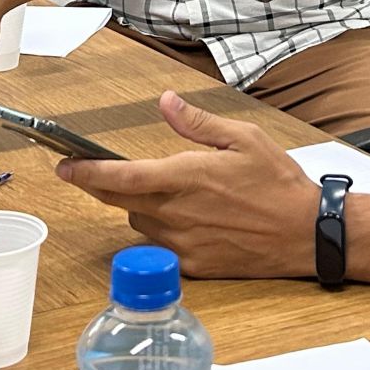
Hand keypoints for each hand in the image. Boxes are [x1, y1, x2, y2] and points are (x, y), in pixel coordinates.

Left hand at [56, 91, 320, 277]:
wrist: (306, 233)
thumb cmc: (278, 183)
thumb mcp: (243, 138)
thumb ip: (197, 123)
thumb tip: (166, 103)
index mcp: (185, 177)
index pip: (120, 176)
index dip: (85, 172)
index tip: (63, 165)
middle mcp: (177, 214)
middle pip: (120, 200)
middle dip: (102, 185)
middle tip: (92, 172)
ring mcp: (183, 244)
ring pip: (140, 222)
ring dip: (140, 206)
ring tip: (169, 192)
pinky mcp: (194, 266)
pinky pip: (162, 246)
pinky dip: (163, 230)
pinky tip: (188, 219)